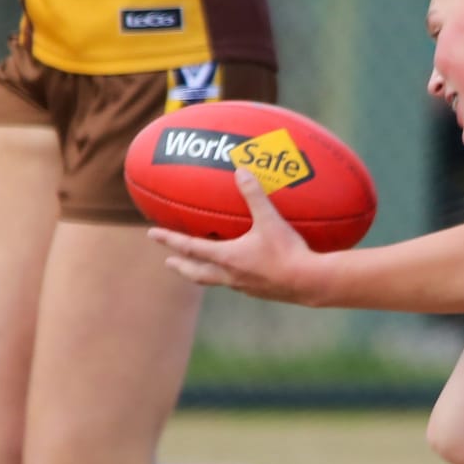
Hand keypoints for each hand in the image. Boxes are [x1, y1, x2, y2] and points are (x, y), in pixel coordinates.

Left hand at [149, 170, 326, 303]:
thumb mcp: (270, 220)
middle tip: (168, 262)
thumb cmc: (288, 252)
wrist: (311, 282)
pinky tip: (239, 274)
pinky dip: (229, 278)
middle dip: (180, 266)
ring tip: (200, 270)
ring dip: (203, 274)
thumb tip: (241, 170)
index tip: (152, 234)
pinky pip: (238, 285)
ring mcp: (245, 286)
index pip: (190, 247)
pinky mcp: (260, 292)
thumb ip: (255, 195)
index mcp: (227, 257)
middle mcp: (230, 274)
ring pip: (215, 281)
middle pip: (197, 272)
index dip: (169, 239)